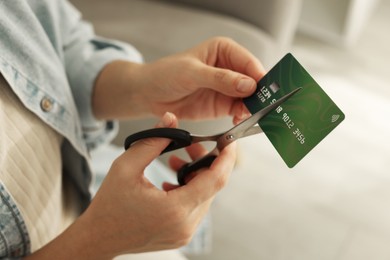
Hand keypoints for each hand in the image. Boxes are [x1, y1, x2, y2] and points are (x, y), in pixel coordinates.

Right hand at [28, 112, 236, 258]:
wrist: (98, 237)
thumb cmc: (109, 204)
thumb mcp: (126, 166)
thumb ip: (153, 140)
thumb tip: (171, 119)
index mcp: (175, 209)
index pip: (215, 180)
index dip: (226, 158)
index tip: (230, 141)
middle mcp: (185, 225)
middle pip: (211, 186)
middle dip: (204, 161)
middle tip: (190, 145)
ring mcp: (185, 233)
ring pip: (205, 196)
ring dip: (195, 175)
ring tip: (173, 162)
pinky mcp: (181, 235)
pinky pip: (195, 207)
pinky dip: (189, 190)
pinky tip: (170, 181)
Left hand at [93, 37, 264, 123]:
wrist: (149, 94)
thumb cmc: (166, 74)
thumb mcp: (192, 73)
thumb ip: (220, 79)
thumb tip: (248, 85)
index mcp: (224, 50)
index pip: (248, 62)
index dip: (259, 76)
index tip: (266, 91)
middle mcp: (229, 68)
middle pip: (253, 81)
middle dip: (260, 94)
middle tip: (265, 107)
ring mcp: (227, 88)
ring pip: (249, 97)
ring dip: (253, 107)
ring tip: (251, 115)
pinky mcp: (222, 104)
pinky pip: (239, 110)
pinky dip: (243, 116)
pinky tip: (240, 120)